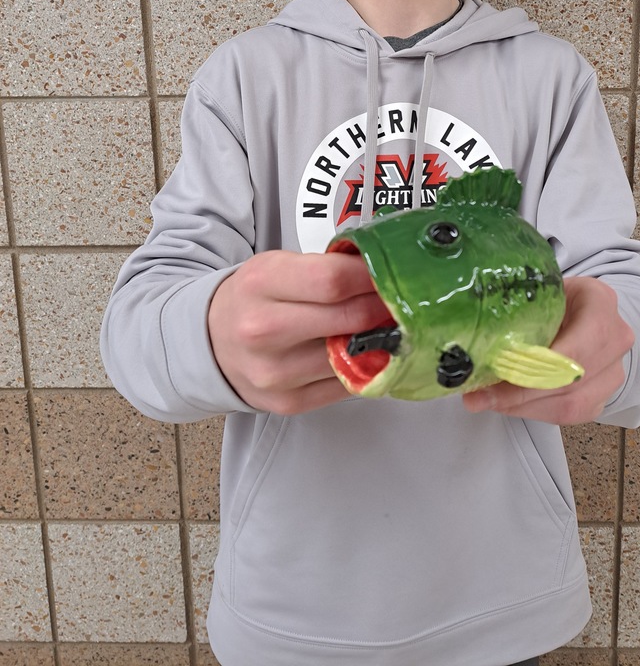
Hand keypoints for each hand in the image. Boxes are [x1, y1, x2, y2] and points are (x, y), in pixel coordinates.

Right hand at [208, 250, 391, 414]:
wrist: (212, 340)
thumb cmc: (254, 298)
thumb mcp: (277, 265)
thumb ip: (325, 267)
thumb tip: (382, 274)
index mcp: (260, 284)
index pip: (333, 280)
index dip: (370, 276)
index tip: (388, 271)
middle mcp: (263, 331)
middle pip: (348, 318)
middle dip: (383, 306)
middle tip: (400, 298)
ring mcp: (275, 373)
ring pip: (352, 355)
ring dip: (378, 339)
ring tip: (383, 324)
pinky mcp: (289, 403)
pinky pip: (346, 384)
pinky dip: (363, 366)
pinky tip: (363, 351)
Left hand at [462, 276, 634, 423]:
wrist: (580, 308)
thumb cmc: (555, 297)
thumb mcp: (538, 292)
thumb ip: (518, 312)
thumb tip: (475, 344)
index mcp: (600, 303)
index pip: (574, 346)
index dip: (535, 367)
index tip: (496, 372)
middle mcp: (616, 338)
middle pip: (570, 380)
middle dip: (520, 393)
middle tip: (478, 395)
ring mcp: (614, 370)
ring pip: (571, 404)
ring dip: (523, 407)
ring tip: (487, 400)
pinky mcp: (603, 397)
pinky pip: (569, 415)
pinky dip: (534, 412)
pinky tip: (507, 404)